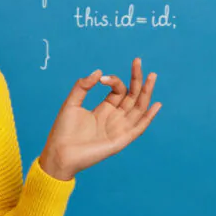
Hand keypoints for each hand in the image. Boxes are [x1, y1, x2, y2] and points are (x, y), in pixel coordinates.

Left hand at [39, 58, 160, 180]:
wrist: (59, 153)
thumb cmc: (63, 131)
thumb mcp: (71, 103)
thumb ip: (83, 86)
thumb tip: (99, 71)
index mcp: (104, 109)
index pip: (118, 91)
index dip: (114, 81)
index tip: (102, 78)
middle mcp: (114, 118)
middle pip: (132, 96)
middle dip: (137, 79)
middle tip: (138, 61)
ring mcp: (119, 129)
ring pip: (138, 108)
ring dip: (146, 93)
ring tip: (152, 76)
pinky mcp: (121, 140)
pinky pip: (139, 127)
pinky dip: (148, 117)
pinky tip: (156, 104)